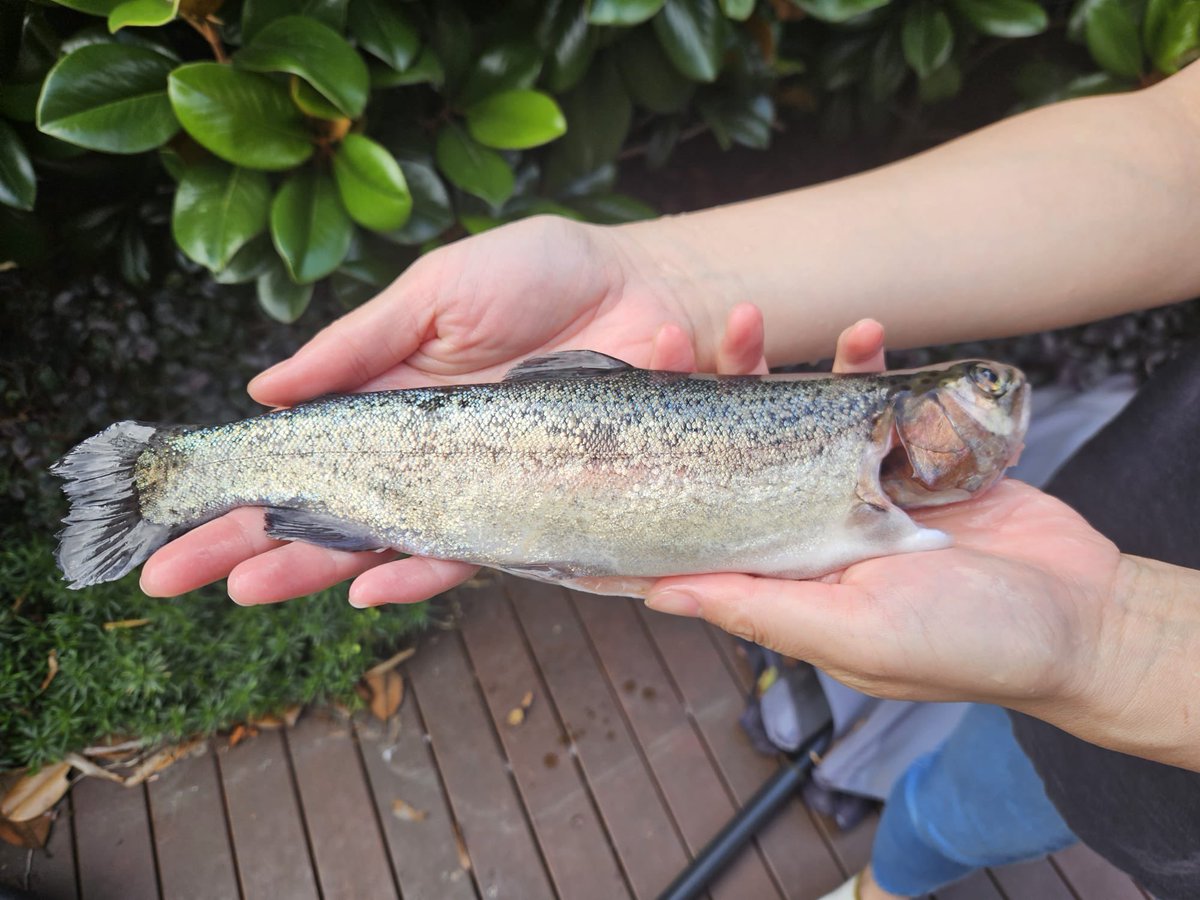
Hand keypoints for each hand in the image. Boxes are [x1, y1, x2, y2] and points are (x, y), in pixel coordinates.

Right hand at [140, 215, 766, 605]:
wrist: (650, 289)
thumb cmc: (542, 275)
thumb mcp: (438, 293)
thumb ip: (359, 345)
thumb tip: (264, 392)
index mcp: (392, 401)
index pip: (303, 458)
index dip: (237, 492)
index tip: (170, 526)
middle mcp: (427, 455)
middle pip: (327, 511)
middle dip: (251, 544)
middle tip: (175, 578)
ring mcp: (478, 485)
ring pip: (384, 541)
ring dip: (316, 568)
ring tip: (251, 590)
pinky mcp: (536, 506)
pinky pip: (474, 550)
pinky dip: (422, 571)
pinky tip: (368, 588)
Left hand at [645, 322, 1124, 720]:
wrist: (1082, 618)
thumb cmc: (968, 646)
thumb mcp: (853, 634)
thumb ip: (759, 609)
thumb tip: (660, 595)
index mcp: (785, 575)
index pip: (702, 519)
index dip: (658, 470)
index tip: (623, 415)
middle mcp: (811, 528)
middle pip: (738, 454)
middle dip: (704, 396)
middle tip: (675, 340)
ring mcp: (860, 488)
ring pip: (798, 419)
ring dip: (776, 367)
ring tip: (755, 318)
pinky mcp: (911, 457)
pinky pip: (873, 401)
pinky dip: (864, 364)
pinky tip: (863, 333)